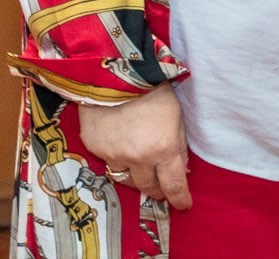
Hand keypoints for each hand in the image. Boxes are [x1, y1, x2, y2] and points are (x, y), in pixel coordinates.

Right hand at [77, 84, 190, 208]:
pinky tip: (120, 143)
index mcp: (163, 149)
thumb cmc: (152, 89)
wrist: (114, 74)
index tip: (184, 204)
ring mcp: (114, 155)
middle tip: (163, 190)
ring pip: (126, 179)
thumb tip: (182, 169)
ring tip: (142, 169)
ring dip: (136, 178)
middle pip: (148, 187)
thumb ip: (179, 145)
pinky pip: (108, 161)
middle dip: (157, 191)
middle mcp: (138, 158)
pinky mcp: (95, 148)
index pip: (174, 184)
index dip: (180, 198)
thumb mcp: (176, 116)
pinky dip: (117, 158)